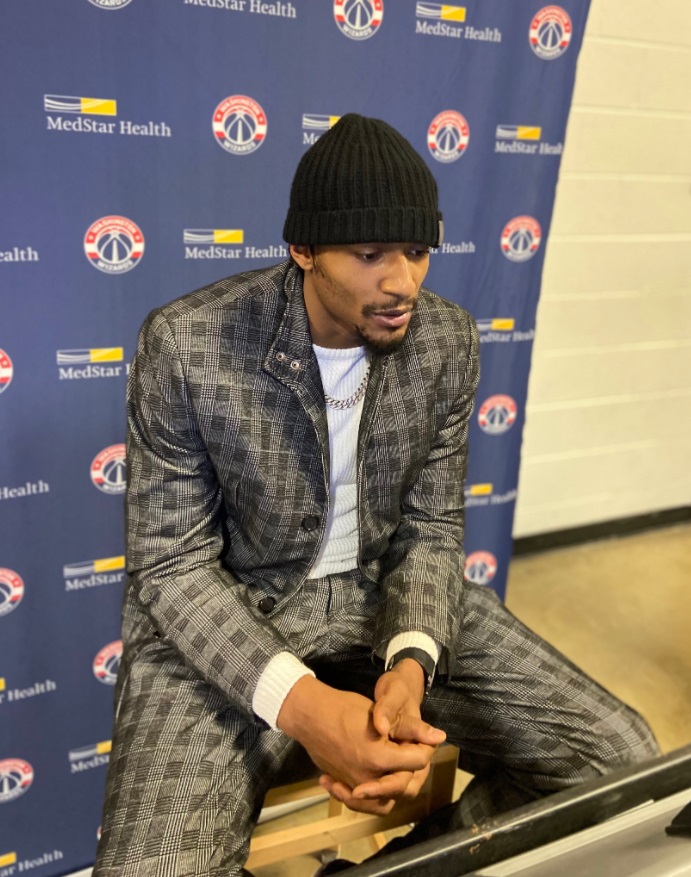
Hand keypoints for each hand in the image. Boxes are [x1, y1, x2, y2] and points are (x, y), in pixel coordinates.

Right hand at [276, 676, 435, 813]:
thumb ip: (410, 728)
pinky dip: (371, 796)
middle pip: (404, 784)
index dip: (423, 747)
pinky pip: (363, 802)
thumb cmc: (344, 708)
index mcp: (380, 757)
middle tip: (406, 751)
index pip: (417, 761)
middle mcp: (368, 777)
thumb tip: (440, 737)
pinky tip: (373, 778)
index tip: (419, 737)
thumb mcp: (380, 713)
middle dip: (409, 768)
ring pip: (385, 800)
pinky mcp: (344, 784)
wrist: (309, 715)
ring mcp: (355, 783)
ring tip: (394, 771)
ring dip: (393, 788)